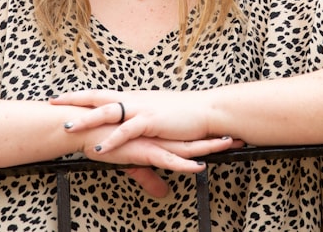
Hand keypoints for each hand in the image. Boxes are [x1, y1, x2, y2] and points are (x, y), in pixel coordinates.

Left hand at [53, 89, 231, 152]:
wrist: (206, 110)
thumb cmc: (183, 114)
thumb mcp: (156, 115)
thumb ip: (139, 118)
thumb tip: (127, 122)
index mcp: (133, 98)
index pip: (100, 94)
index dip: (80, 95)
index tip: (60, 96)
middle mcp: (134, 100)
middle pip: (98, 96)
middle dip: (74, 99)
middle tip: (52, 101)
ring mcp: (142, 109)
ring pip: (108, 111)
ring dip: (87, 120)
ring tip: (67, 128)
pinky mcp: (152, 121)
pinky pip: (127, 131)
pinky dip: (111, 139)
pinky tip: (98, 148)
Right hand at [74, 123, 236, 198]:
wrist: (83, 128)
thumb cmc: (102, 141)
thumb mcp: (130, 164)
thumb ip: (149, 179)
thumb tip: (163, 194)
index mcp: (157, 135)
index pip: (188, 137)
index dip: (208, 137)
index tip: (227, 135)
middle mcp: (159, 136)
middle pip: (194, 139)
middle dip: (217, 139)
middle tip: (240, 137)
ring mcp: (152, 142)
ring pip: (186, 147)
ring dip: (208, 147)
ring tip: (229, 145)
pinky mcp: (143, 150)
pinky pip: (168, 160)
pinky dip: (184, 164)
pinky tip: (199, 167)